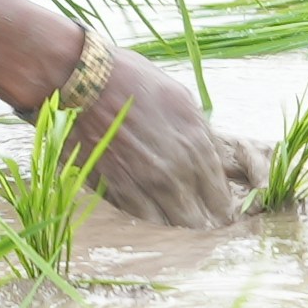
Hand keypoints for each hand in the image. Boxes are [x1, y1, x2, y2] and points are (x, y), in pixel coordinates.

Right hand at [58, 40, 262, 229]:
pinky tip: (146, 209)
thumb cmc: (135, 81)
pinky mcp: (114, 189)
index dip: (221, 208)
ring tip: (171, 217)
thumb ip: (202, 134)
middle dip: (200, 222)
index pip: (220, 200)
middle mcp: (173, 172)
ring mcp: (142, 184)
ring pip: (166, 226)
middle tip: (197, 218)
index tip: (217, 209)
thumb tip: (215, 159)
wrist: (86, 80)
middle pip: (196, 222)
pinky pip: (137, 217)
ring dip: (171, 223)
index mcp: (196, 146)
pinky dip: (144, 217)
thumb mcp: (182, 99)